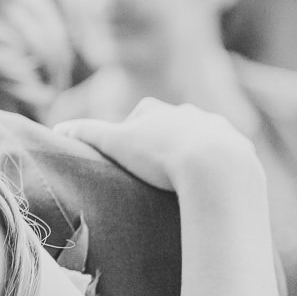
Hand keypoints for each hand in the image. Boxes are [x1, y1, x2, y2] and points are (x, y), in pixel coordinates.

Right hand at [54, 97, 257, 192]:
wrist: (216, 168)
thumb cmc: (160, 156)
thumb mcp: (115, 145)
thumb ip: (86, 134)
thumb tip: (56, 129)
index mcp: (159, 110)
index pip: (141, 113)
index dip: (132, 132)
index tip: (129, 153)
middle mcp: (190, 113)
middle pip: (173, 123)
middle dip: (165, 140)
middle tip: (156, 168)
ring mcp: (218, 129)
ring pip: (203, 138)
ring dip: (195, 152)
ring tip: (186, 180)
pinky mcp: (240, 149)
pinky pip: (228, 157)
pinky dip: (219, 167)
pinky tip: (212, 185)